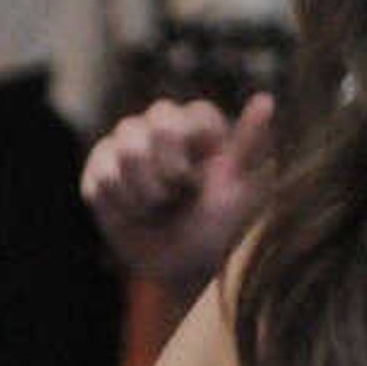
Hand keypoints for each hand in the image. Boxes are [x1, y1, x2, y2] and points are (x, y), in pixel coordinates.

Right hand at [80, 93, 275, 300]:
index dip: (186, 156)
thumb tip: (266, 98)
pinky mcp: (100, 166)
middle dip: (160, 174)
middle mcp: (161, 125)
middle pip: (147, 128)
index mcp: (198, 123)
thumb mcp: (238, 187)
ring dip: (142, 194)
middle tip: (174, 197)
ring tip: (156, 208)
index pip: (187, 116)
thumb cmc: (216, 227)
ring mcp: (127, 143)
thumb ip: (248, 142)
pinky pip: (100, 176)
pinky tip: (134, 213)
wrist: (179, 267)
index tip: (196, 184)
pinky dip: (120, 204)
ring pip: (123, 152)